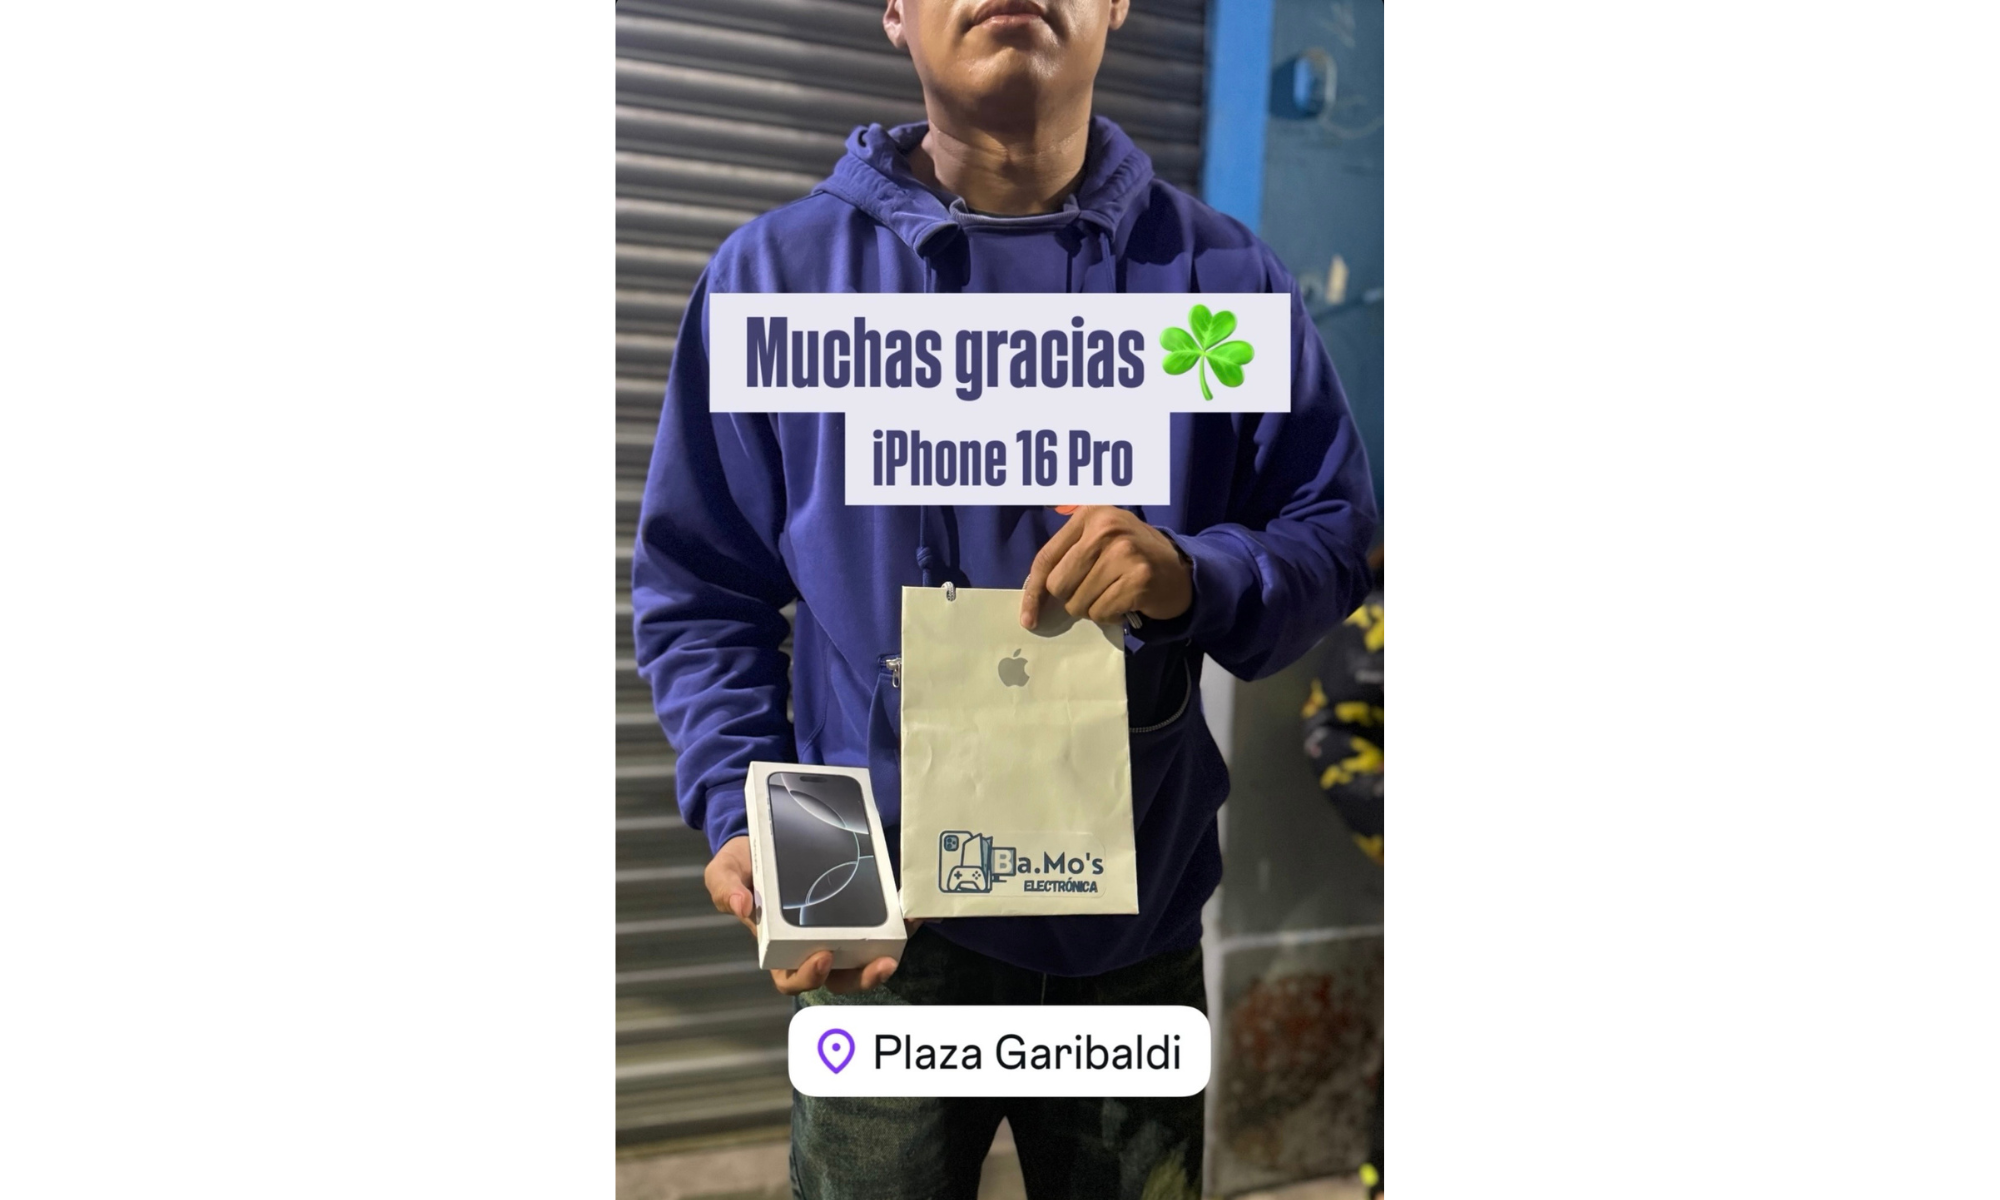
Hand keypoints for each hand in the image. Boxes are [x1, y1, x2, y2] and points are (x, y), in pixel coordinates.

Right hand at [705, 834, 907, 995]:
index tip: (823, 956)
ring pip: (865, 958)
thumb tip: (742, 907)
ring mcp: (838, 930)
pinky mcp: (858, 911)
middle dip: (861, 978)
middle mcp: (812, 945)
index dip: (809, 976)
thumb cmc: (743, 866)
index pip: (794, 978)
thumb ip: (727, 889)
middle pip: (839, 977)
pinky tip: (915, 915)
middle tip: (878, 964)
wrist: (764, 838)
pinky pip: (882, 926)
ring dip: (886, 956)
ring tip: (903, 941)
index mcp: (779, 948)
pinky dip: (900, 925)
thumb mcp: (725, 872)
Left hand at [1020, 506, 1191, 628]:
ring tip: (1113, 594)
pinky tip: (1124, 603)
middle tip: (1094, 592)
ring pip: (1078, 603)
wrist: (1181, 570)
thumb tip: (1032, 594)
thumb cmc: (1132, 557)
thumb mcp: (1099, 539)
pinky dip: (1109, 616)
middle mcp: (1105, 528)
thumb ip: (1067, 554)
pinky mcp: (1138, 580)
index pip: (1046, 557)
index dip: (1033, 592)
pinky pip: (1101, 613)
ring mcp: (1124, 553)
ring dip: (1092, 608)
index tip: (1028, 617)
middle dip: (1071, 598)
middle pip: (1059, 584)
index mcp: (1089, 515)